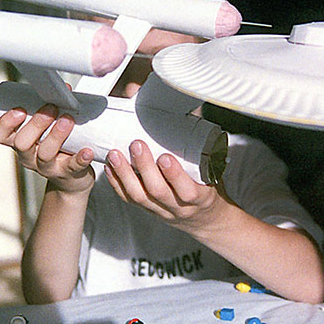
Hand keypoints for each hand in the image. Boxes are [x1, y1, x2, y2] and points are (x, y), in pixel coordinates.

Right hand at [0, 105, 94, 194]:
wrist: (71, 177)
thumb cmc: (57, 146)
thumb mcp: (46, 128)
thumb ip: (48, 109)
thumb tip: (63, 89)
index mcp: (20, 142)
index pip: (0, 135)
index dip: (6, 123)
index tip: (20, 110)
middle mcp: (29, 156)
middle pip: (22, 144)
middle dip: (36, 124)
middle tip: (51, 108)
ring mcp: (47, 167)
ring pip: (45, 154)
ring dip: (56, 135)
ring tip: (68, 120)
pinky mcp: (67, 173)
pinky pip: (72, 167)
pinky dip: (79, 158)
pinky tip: (86, 151)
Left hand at [104, 140, 227, 233]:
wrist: (206, 218)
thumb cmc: (208, 186)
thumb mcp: (214, 169)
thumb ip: (200, 142)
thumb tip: (184, 105)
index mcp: (200, 197)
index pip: (188, 190)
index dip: (175, 175)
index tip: (165, 157)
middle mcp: (179, 207)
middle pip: (158, 191)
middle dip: (144, 168)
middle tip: (136, 144)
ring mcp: (161, 210)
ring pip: (139, 196)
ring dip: (124, 174)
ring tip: (115, 155)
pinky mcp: (148, 210)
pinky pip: (129, 200)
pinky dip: (117, 183)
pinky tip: (110, 168)